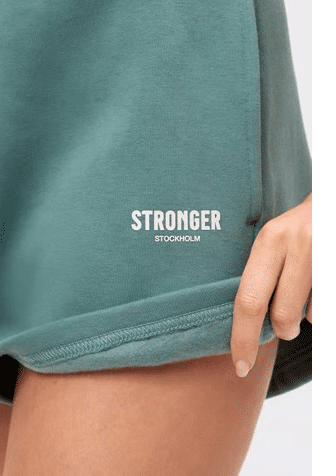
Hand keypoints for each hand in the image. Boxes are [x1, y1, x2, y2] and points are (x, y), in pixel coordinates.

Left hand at [230, 192, 311, 377]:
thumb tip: (247, 323)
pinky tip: (322, 284)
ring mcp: (325, 257)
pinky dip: (322, 307)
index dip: (242, 338)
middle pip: (282, 317)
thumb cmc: (303, 224)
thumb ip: (263, 271)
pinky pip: (326, 311)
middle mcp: (299, 246)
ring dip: (308, 315)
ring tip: (309, 287)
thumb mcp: (276, 236)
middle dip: (283, 330)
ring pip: (311, 316)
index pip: (248, 300)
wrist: (335, 200)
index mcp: (271, 239)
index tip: (240, 366)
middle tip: (286, 325)